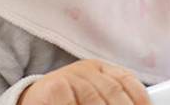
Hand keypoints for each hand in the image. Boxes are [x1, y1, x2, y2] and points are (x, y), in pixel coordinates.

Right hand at [18, 59, 149, 104]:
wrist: (29, 101)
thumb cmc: (65, 102)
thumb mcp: (90, 98)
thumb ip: (109, 100)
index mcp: (100, 69)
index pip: (127, 80)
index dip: (140, 97)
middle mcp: (87, 69)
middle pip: (114, 91)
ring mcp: (70, 75)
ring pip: (95, 99)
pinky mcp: (55, 86)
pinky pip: (72, 102)